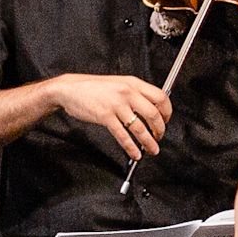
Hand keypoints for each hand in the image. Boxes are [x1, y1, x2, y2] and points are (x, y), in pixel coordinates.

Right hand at [45, 73, 171, 161]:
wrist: (70, 89)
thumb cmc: (94, 88)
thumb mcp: (119, 84)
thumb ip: (135, 94)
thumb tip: (150, 109)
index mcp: (133, 83)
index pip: (160, 97)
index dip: (167, 112)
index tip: (166, 121)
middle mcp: (127, 92)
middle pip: (154, 114)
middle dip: (160, 130)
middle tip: (159, 137)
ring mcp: (116, 104)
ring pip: (140, 128)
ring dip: (149, 142)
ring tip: (152, 149)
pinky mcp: (105, 116)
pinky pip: (123, 136)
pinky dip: (131, 147)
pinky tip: (135, 153)